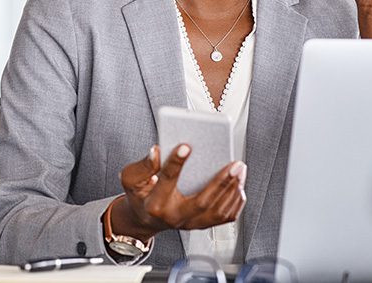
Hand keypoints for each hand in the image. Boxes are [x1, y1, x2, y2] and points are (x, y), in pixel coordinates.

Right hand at [112, 144, 246, 241]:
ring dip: (232, 190)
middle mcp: (175, 216)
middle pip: (202, 202)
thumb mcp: (131, 178)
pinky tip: (239, 185)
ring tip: (240, 169)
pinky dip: (235, 202)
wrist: (145, 218)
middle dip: (221, 182)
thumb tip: (156, 151)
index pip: (167, 181)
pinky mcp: (201, 224)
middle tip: (234, 163)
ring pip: (217, 211)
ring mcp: (190, 223)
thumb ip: (143, 166)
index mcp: (155, 203)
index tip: (186, 146)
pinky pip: (224, 218)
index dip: (175, 163)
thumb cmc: (141, 195)